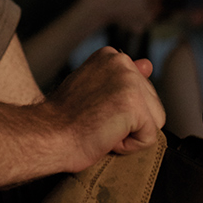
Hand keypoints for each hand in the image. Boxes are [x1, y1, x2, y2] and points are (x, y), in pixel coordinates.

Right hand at [43, 47, 165, 171]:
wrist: (48, 136)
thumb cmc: (65, 119)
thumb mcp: (93, 89)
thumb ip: (121, 78)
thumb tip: (148, 64)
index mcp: (111, 56)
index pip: (139, 90)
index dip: (119, 110)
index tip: (92, 109)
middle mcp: (122, 62)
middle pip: (151, 104)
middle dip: (128, 121)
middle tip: (95, 120)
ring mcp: (129, 81)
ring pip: (154, 121)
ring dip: (130, 134)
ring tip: (100, 127)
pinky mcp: (134, 105)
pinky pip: (149, 138)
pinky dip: (129, 147)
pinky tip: (105, 137)